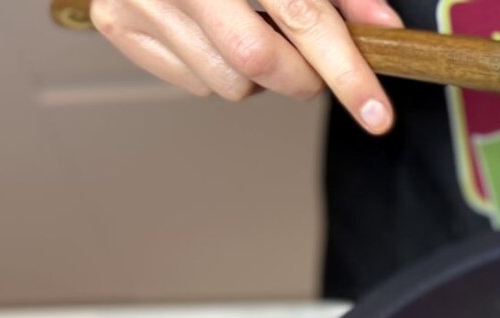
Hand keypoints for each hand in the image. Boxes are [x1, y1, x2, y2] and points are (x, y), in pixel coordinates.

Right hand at [90, 0, 400, 133]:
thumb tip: (384, 28)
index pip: (302, 19)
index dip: (347, 73)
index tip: (377, 115)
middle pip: (258, 62)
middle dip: (301, 77)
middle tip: (312, 63)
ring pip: (227, 83)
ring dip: (259, 76)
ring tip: (252, 31)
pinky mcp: (116, 21)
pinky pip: (193, 83)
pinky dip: (218, 68)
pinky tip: (214, 32)